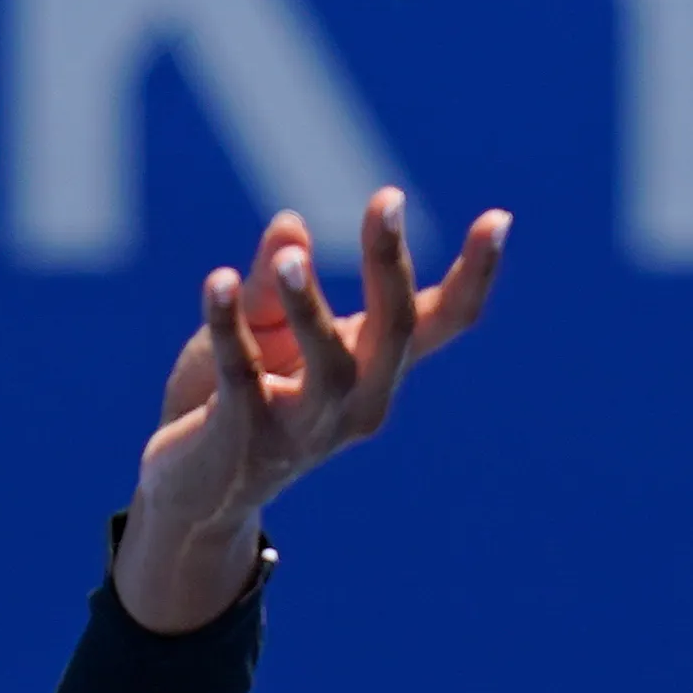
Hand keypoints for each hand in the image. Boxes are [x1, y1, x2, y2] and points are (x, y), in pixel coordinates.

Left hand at [112, 187, 511, 633]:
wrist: (195, 491)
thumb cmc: (237, 395)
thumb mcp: (263, 327)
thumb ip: (274, 278)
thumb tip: (290, 224)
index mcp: (375, 367)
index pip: (441, 321)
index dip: (476, 274)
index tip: (498, 218)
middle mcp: (358, 401)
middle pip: (393, 332)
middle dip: (389, 264)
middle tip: (388, 200)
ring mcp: (307, 426)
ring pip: (328, 365)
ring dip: (309, 306)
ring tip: (289, 258)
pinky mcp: (248, 438)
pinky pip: (242, 374)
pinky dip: (229, 326)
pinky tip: (218, 281)